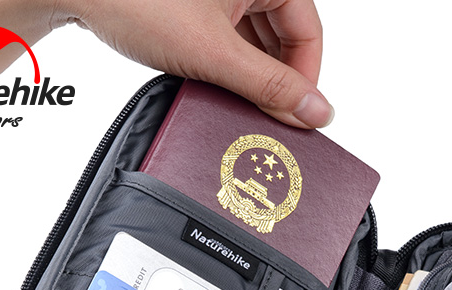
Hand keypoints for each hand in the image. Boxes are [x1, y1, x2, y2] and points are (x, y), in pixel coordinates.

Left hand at [56, 0, 332, 127]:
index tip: (297, 116)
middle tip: (268, 116)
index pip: (308, 30)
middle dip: (275, 79)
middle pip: (283, 35)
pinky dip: (227, 64)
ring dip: (250, 75)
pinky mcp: (196, 3)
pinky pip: (228, 35)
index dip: (306, 78)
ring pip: (254, 38)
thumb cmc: (137, 0)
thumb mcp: (215, 54)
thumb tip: (315, 112)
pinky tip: (216, 87)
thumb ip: (269, 87)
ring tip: (236, 102)